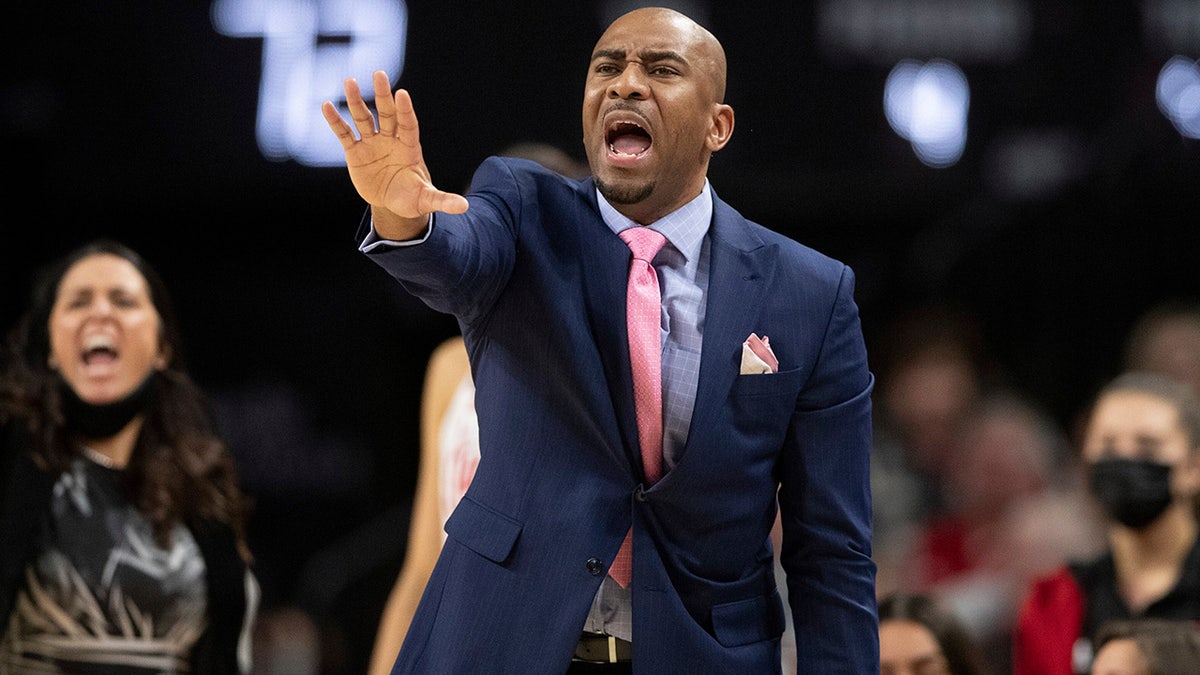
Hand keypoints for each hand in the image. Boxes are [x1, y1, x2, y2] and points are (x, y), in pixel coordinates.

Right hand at [322, 70, 468, 238]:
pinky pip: (344, 133)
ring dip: (355, 101)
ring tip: (349, 81)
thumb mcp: (426, 200)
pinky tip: (326, 105)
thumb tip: (464, 206)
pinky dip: (335, 120)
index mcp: (409, 148)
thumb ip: (442, 200)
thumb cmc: (412, 197)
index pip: (408, 125)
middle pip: (387, 114)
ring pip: (364, 118)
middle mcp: (390, 140)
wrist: (392, 203)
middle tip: (379, 74)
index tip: (402, 94)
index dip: (405, 111)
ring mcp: (372, 143)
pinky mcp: (355, 152)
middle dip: (383, 95)